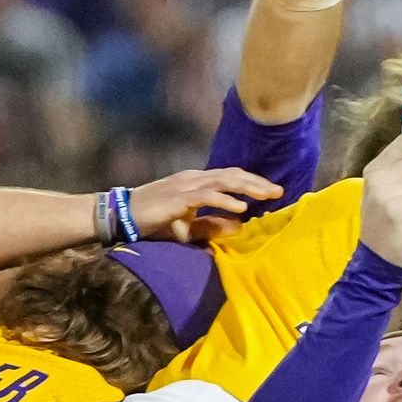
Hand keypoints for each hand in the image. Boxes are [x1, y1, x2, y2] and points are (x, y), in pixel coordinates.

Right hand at [125, 167, 284, 242]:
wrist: (122, 215)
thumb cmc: (152, 221)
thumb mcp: (187, 227)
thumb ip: (211, 226)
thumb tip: (240, 226)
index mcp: (196, 182)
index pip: (230, 177)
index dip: (252, 182)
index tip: (272, 192)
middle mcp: (193, 178)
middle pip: (232, 174)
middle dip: (256, 183)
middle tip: (278, 191)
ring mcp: (185, 185)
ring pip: (223, 180)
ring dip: (247, 187)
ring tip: (267, 195)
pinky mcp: (178, 197)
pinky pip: (206, 196)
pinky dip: (225, 200)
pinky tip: (240, 208)